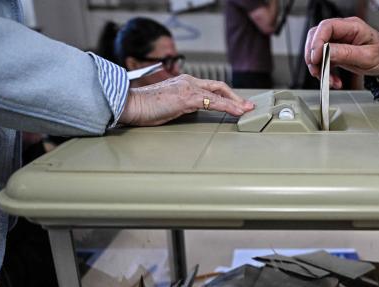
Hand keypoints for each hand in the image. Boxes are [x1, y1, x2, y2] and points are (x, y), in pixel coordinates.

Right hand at [119, 74, 253, 125]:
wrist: (130, 104)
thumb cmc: (145, 108)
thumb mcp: (168, 106)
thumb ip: (182, 106)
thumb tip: (192, 113)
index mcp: (183, 82)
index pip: (210, 87)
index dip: (226, 95)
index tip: (237, 104)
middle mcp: (187, 81)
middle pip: (219, 86)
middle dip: (236, 97)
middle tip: (248, 106)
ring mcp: (188, 88)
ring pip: (218, 93)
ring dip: (235, 103)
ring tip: (247, 110)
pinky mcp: (187, 97)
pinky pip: (213, 102)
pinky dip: (228, 107)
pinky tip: (236, 112)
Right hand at [304, 17, 378, 88]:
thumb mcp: (366, 56)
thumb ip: (345, 53)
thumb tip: (325, 52)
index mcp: (351, 27)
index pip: (326, 27)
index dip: (317, 42)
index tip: (316, 58)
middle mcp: (343, 31)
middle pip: (316, 37)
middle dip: (313, 56)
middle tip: (318, 71)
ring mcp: (338, 41)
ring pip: (317, 50)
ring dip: (319, 67)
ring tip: (328, 80)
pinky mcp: (336, 51)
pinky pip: (323, 60)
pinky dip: (325, 72)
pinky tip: (333, 80)